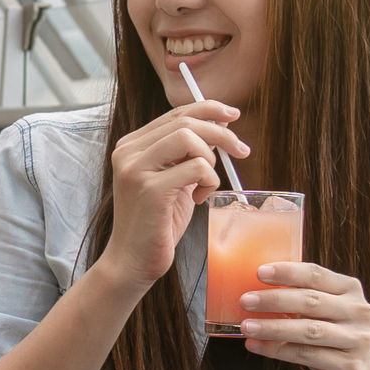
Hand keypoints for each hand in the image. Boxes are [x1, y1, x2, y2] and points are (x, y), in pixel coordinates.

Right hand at [97, 98, 247, 292]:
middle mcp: (128, 151)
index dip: (208, 109)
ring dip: (210, 159)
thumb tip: (219, 127)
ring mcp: (135, 169)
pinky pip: (196, 168)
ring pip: (188, 137)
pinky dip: (209, 181)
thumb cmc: (156, 223)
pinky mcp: (150, 189)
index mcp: (131, 145)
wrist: (133, 261)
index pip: (174, 113)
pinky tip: (199, 198)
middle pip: (184, 121)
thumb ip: (187, 155)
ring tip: (207, 184)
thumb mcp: (173, 180)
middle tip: (241, 151)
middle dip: (221, 133)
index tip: (233, 116)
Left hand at [235, 259, 369, 369]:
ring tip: (246, 326)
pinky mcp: (350, 366)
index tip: (259, 272)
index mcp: (350, 290)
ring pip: (309, 330)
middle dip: (274, 300)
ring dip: (273, 327)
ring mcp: (357, 340)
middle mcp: (358, 312)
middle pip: (311, 301)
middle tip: (246, 301)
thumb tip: (253, 289)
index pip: (316, 274)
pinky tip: (256, 346)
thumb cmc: (331, 339)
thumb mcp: (323, 313)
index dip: (287, 272)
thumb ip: (300, 298)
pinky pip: (307, 355)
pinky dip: (278, 350)